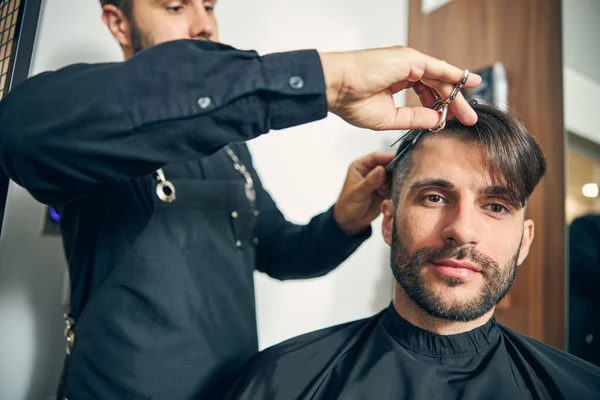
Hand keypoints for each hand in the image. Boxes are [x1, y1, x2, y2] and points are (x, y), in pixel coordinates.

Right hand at [319, 46, 481, 130]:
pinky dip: (455, 75)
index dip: (440, 105)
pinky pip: (439, 68)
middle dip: (454, 102)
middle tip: (468, 119)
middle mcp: (405, 68)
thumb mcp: (390, 117)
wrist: (336, 88)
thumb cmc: (351, 101)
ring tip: (468, 113)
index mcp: (396, 79)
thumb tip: (437, 120)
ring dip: (457, 95)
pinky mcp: (410, 59)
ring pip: (441, 78)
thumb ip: (414, 118)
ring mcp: (408, 61)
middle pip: (437, 85)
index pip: (426, 92)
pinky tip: (469, 83)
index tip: (450, 119)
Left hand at [334, 152, 393, 235]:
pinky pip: (393, 185)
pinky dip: (394, 189)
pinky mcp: (384, 190)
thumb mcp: (358, 193)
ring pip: (392, 175)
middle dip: (392, 170)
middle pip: (387, 164)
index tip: (398, 159)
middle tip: (394, 179)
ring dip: (392, 181)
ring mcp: (378, 180)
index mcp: (360, 167)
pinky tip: (387, 195)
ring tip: (383, 192)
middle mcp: (370, 171)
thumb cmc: (348, 205)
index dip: (387, 157)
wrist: (350, 222)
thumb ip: (370, 181)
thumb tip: (381, 169)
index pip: (376, 157)